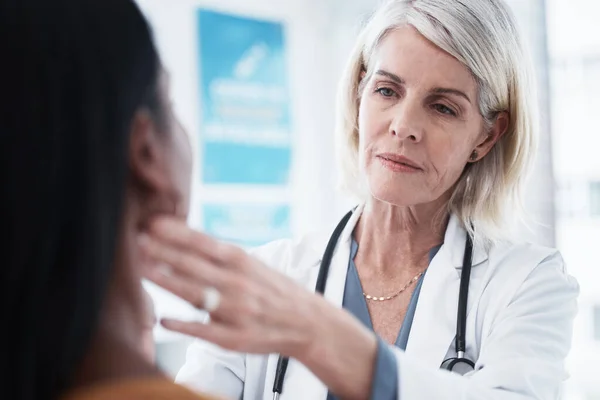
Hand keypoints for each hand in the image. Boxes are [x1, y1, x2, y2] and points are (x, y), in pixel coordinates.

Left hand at [138, 216, 318, 357]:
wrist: (307, 323)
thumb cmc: (274, 291)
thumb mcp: (254, 265)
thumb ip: (221, 257)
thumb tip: (185, 241)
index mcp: (242, 262)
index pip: (204, 243)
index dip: (178, 233)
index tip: (154, 223)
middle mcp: (238, 284)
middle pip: (195, 266)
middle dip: (164, 252)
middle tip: (138, 240)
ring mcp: (236, 311)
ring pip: (196, 294)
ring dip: (168, 281)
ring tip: (144, 270)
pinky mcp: (235, 338)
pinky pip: (205, 331)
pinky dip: (184, 326)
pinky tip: (163, 321)